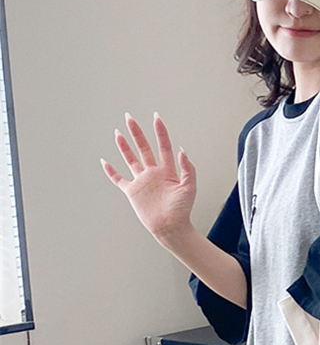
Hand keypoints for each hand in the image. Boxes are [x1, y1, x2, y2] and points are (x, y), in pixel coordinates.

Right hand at [100, 113, 195, 244]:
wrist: (171, 227)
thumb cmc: (182, 209)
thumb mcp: (189, 187)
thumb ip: (188, 168)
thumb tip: (182, 151)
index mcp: (168, 170)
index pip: (163, 146)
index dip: (160, 132)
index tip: (156, 117)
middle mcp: (154, 173)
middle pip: (143, 148)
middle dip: (137, 133)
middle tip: (129, 118)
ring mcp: (142, 181)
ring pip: (131, 159)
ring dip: (124, 146)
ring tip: (118, 133)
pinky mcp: (132, 192)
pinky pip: (119, 179)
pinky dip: (111, 171)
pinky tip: (105, 162)